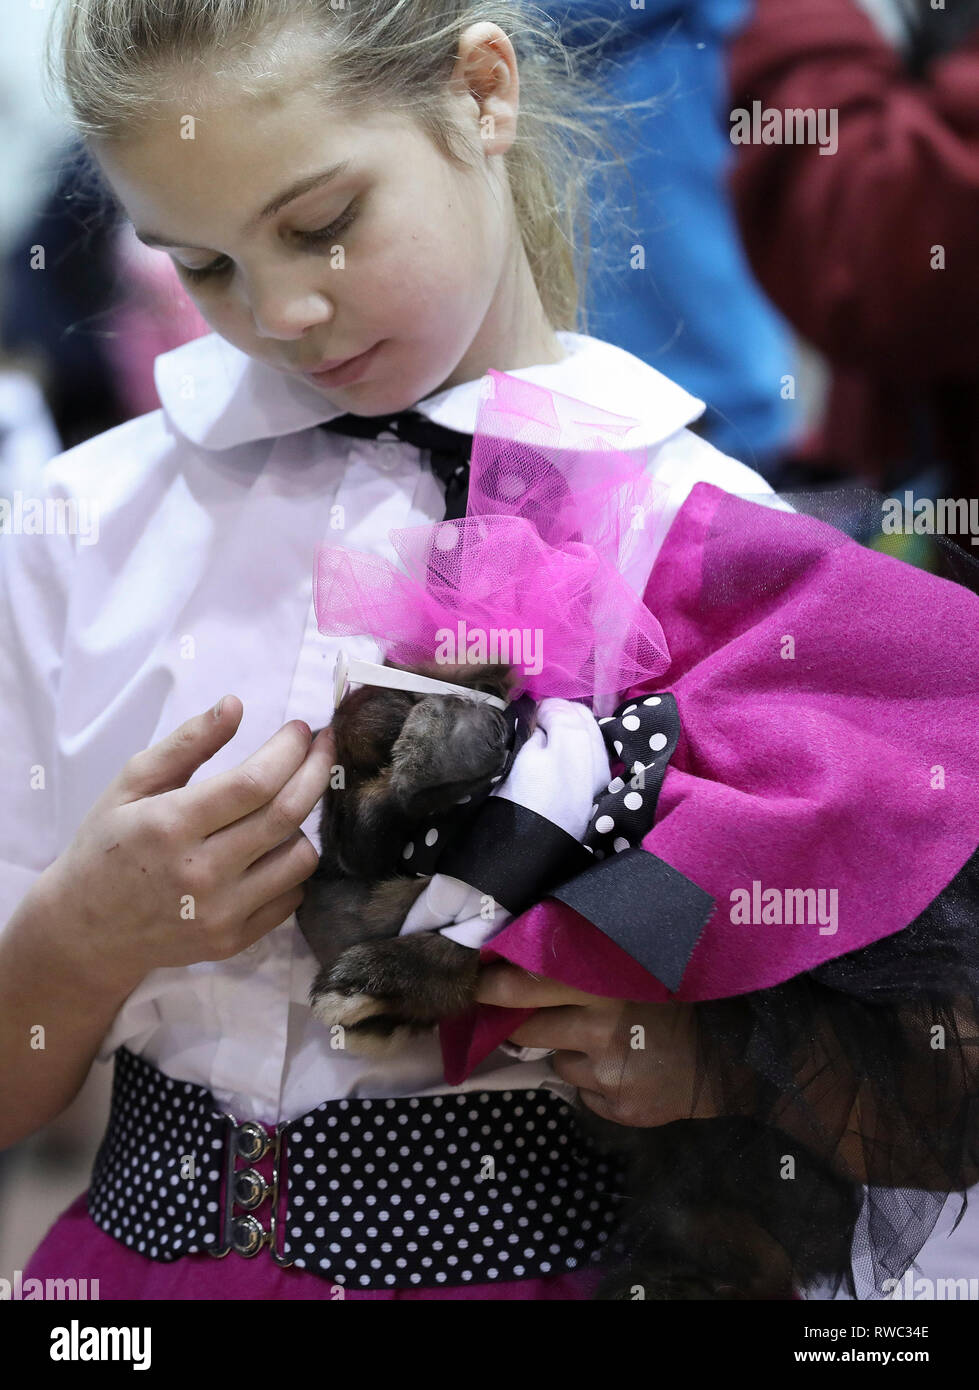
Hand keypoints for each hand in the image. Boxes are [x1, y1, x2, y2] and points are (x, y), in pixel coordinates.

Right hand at [38, 698, 335, 990]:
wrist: (85, 931)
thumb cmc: (108, 846)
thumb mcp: (131, 784)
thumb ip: (186, 743)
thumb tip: (235, 705)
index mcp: (170, 825)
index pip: (254, 782)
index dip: (290, 750)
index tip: (303, 730)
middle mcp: (200, 872)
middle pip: (287, 815)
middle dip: (317, 770)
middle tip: (323, 748)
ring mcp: (220, 913)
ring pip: (300, 857)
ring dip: (303, 823)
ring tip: (282, 806)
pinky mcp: (233, 941)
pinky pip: (292, 896)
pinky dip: (292, 866)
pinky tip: (272, 849)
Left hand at [474, 962, 722, 1127]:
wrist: (732, 1054)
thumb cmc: (678, 998)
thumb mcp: (634, 965)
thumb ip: (586, 959)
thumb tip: (524, 954)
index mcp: (603, 984)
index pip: (526, 983)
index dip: (494, 983)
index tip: (475, 979)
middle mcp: (601, 1028)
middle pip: (527, 1028)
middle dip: (514, 1021)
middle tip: (511, 1011)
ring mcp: (609, 1073)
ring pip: (557, 1061)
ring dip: (570, 1051)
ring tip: (608, 1039)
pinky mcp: (618, 1107)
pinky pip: (584, 1092)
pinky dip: (596, 1081)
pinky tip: (627, 1066)